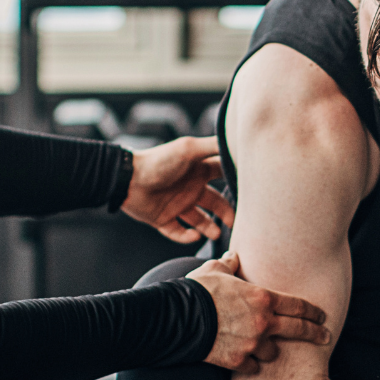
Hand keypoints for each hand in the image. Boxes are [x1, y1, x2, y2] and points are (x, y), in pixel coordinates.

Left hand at [123, 136, 237, 242]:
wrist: (128, 178)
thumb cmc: (159, 161)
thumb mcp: (189, 149)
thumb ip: (213, 147)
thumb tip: (238, 142)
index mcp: (198, 171)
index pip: (223, 176)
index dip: (236, 181)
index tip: (252, 190)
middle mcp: (190, 188)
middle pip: (216, 204)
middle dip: (227, 214)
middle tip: (236, 223)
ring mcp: (177, 205)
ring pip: (200, 221)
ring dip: (209, 229)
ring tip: (216, 234)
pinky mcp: (163, 219)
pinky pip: (179, 232)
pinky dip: (187, 236)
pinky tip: (193, 235)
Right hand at [187, 251, 331, 372]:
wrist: (178, 317)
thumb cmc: (198, 290)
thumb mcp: (215, 269)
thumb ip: (230, 264)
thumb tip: (234, 256)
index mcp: (263, 298)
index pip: (298, 305)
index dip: (314, 311)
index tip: (323, 316)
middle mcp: (263, 322)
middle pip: (298, 330)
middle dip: (316, 334)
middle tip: (326, 337)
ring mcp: (251, 344)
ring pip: (272, 352)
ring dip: (269, 350)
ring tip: (263, 348)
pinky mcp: (237, 361)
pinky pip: (251, 366)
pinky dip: (248, 364)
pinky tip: (244, 361)